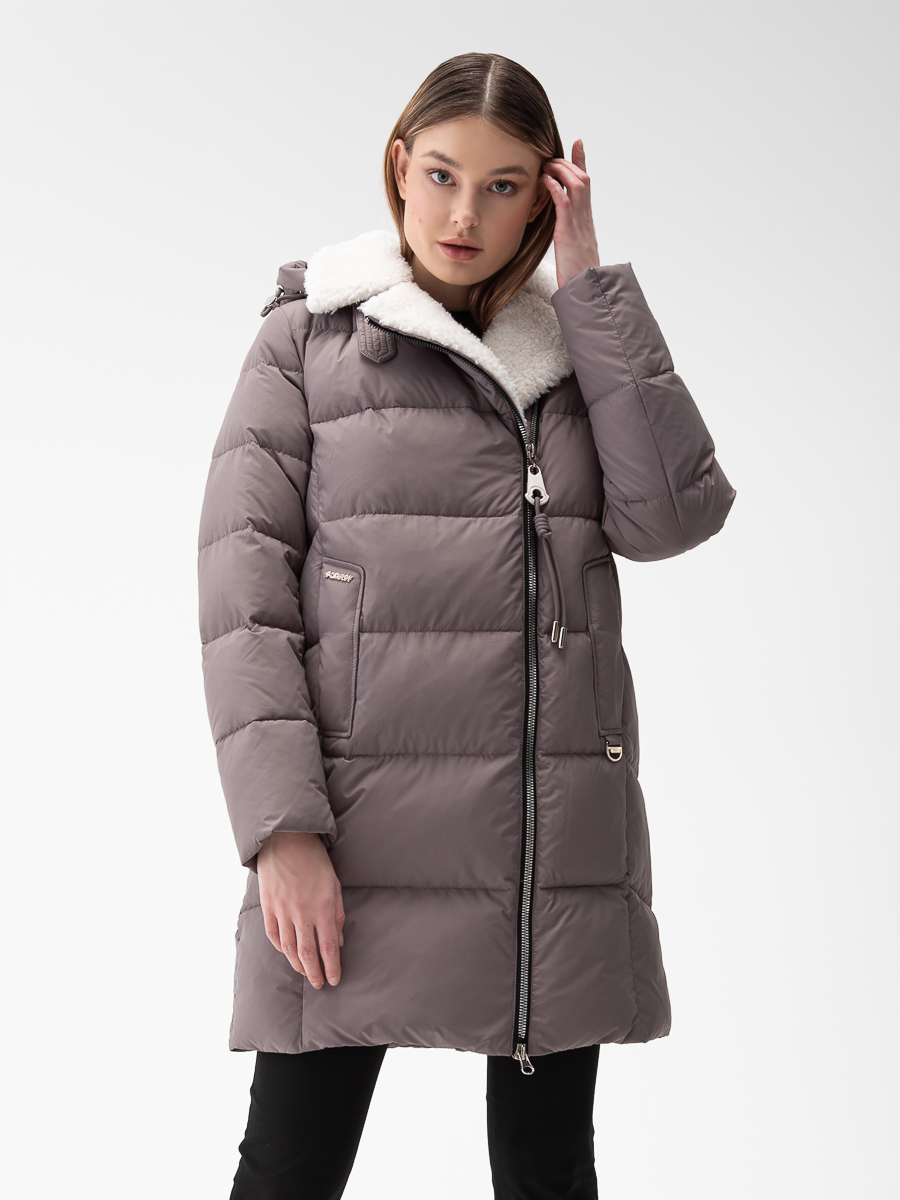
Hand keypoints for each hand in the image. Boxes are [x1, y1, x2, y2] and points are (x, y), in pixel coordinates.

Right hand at [257, 831, 344, 987]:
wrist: (287, 839)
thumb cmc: (315, 861)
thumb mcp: (335, 885)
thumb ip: (337, 915)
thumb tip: (338, 942)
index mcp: (323, 907)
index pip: (328, 947)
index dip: (332, 967)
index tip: (335, 980)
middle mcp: (302, 913)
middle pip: (308, 953)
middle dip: (314, 973)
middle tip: (319, 985)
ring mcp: (282, 911)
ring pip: (288, 948)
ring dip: (297, 965)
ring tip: (305, 973)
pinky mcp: (268, 906)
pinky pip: (273, 935)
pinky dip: (280, 949)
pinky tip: (287, 954)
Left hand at [541, 139, 600, 288]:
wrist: (584, 286)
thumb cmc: (577, 271)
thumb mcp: (574, 245)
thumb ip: (569, 230)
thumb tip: (562, 225)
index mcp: (585, 218)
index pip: (585, 182)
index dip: (581, 161)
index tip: (578, 142)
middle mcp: (585, 215)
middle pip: (582, 177)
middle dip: (568, 162)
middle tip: (552, 156)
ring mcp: (578, 221)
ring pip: (576, 184)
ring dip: (561, 170)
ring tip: (547, 165)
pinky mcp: (568, 230)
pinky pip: (564, 201)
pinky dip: (555, 187)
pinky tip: (545, 180)